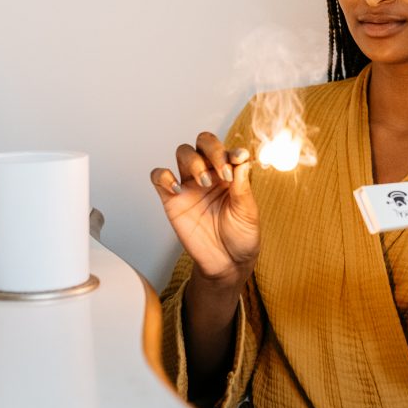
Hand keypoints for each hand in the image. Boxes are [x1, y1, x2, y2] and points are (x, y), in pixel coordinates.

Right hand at [150, 132, 259, 284]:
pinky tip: (177, 189)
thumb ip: (243, 185)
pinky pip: (159, 177)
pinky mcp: (172, 200)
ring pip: (183, 153)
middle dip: (212, 149)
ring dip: (194, 161)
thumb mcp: (248, 211)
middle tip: (222, 172)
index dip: (232, 151)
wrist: (227, 264)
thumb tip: (241, 157)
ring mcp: (190, 185)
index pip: (227, 149)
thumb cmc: (241, 236)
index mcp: (230, 174)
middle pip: (203, 143)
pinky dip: (163, 176)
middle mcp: (210, 174)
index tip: (238, 160)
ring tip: (205, 183)